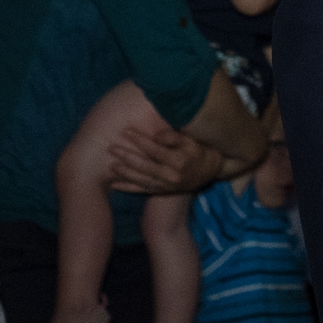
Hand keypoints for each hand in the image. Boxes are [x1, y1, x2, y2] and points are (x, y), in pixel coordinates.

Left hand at [104, 119, 231, 195]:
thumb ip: (174, 137)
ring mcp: (166, 185)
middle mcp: (171, 176)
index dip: (139, 140)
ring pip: (141, 180)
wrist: (211, 170)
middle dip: (126, 156)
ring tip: (110, 165)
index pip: (154, 149)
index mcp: (179, 161)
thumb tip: (156, 135)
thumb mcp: (192, 140)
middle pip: (144, 166)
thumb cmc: (200, 150)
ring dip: (124, 173)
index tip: (126, 131)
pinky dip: (127, 188)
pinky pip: (142, 190)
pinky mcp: (162, 191)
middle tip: (111, 147)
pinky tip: (114, 184)